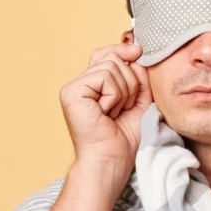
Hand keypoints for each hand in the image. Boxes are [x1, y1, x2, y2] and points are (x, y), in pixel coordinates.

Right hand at [59, 43, 150, 184]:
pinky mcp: (71, 91)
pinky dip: (114, 95)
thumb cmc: (125, 137)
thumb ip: (139, 77)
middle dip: (130, 82)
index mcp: (95, 85)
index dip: (124, 50)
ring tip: (115, 112)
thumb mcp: (140, 101)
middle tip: (124, 107)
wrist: (112, 159)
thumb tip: (136, 51)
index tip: (140, 51)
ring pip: (112, 66)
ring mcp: (74, 86)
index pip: (108, 54)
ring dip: (124, 92)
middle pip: (113, 57)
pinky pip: (104, 77)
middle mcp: (82, 83)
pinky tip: (107, 112)